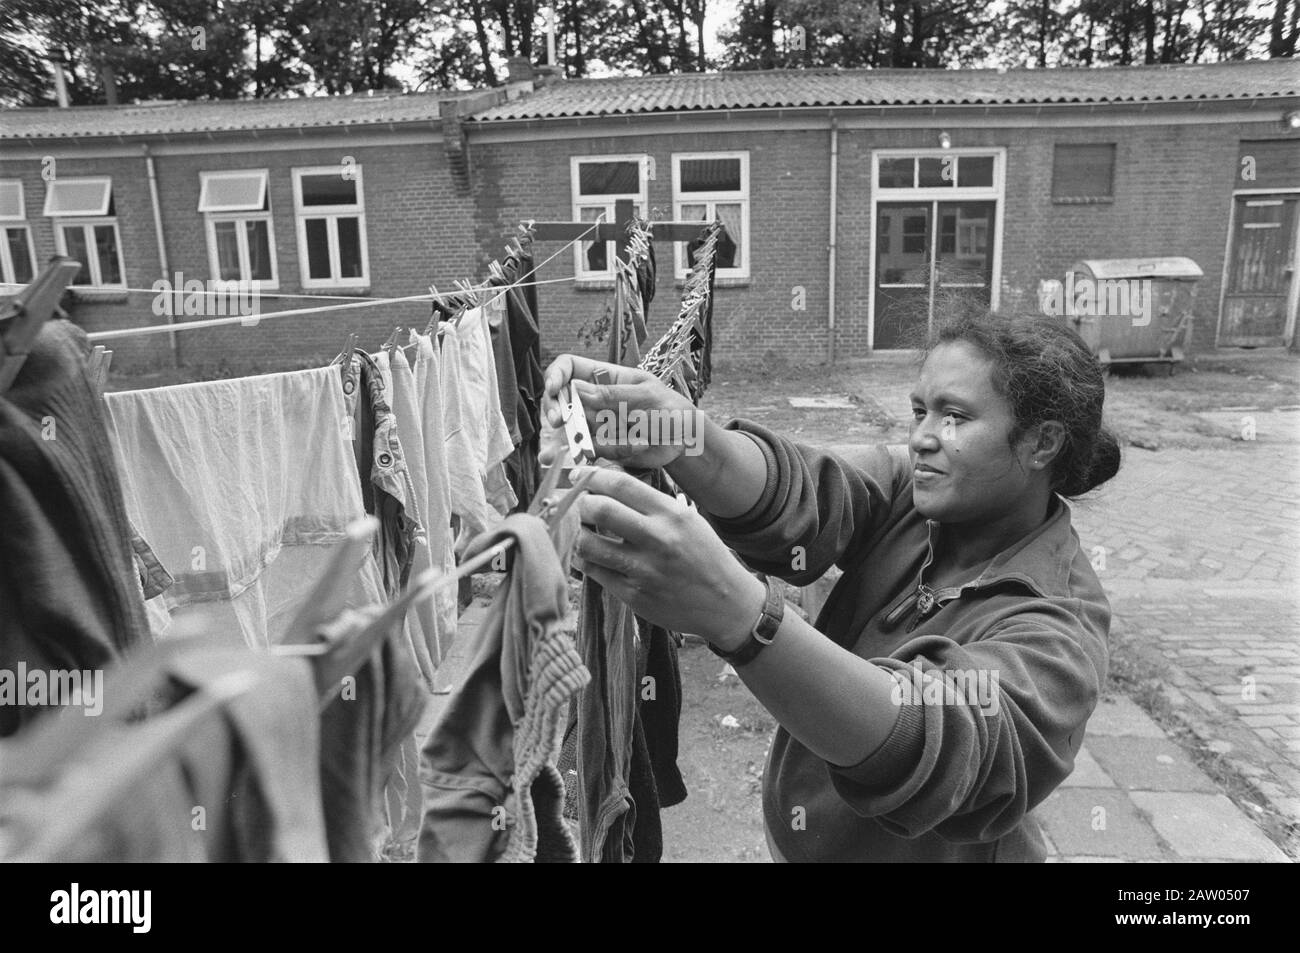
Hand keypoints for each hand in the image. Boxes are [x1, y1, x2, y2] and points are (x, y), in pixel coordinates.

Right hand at [541, 354, 702, 470]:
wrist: (684, 440)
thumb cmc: (670, 409)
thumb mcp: (646, 395)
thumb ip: (613, 394)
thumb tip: (577, 388)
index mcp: (604, 377)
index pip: (569, 367)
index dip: (555, 375)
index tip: (553, 390)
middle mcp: (594, 399)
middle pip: (559, 400)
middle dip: (557, 412)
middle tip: (560, 423)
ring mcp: (595, 424)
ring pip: (576, 431)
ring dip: (600, 438)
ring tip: (636, 439)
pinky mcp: (600, 446)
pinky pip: (593, 451)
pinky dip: (614, 451)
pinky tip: (639, 446)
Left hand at [571, 466, 766, 649]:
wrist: (726, 603)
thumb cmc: (704, 555)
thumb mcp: (687, 519)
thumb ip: (651, 504)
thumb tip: (606, 483)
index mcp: (672, 514)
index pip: (620, 485)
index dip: (591, 477)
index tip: (578, 478)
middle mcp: (658, 539)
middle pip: (599, 510)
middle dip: (576, 502)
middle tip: (568, 503)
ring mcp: (644, 570)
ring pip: (588, 544)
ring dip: (572, 532)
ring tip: (571, 527)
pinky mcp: (633, 595)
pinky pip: (594, 572)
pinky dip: (581, 559)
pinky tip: (580, 551)